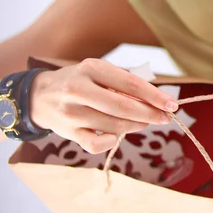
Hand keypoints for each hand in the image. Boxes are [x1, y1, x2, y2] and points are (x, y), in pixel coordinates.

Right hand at [30, 59, 178, 153]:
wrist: (39, 96)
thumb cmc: (80, 81)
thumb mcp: (99, 72)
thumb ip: (124, 84)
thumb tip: (155, 100)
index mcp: (92, 68)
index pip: (131, 83)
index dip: (155, 96)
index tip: (172, 104)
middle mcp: (79, 89)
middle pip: (124, 107)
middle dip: (150, 114)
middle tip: (165, 118)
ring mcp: (71, 112)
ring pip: (114, 125)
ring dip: (136, 126)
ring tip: (145, 122)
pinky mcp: (67, 132)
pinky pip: (97, 144)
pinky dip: (111, 140)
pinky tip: (116, 133)